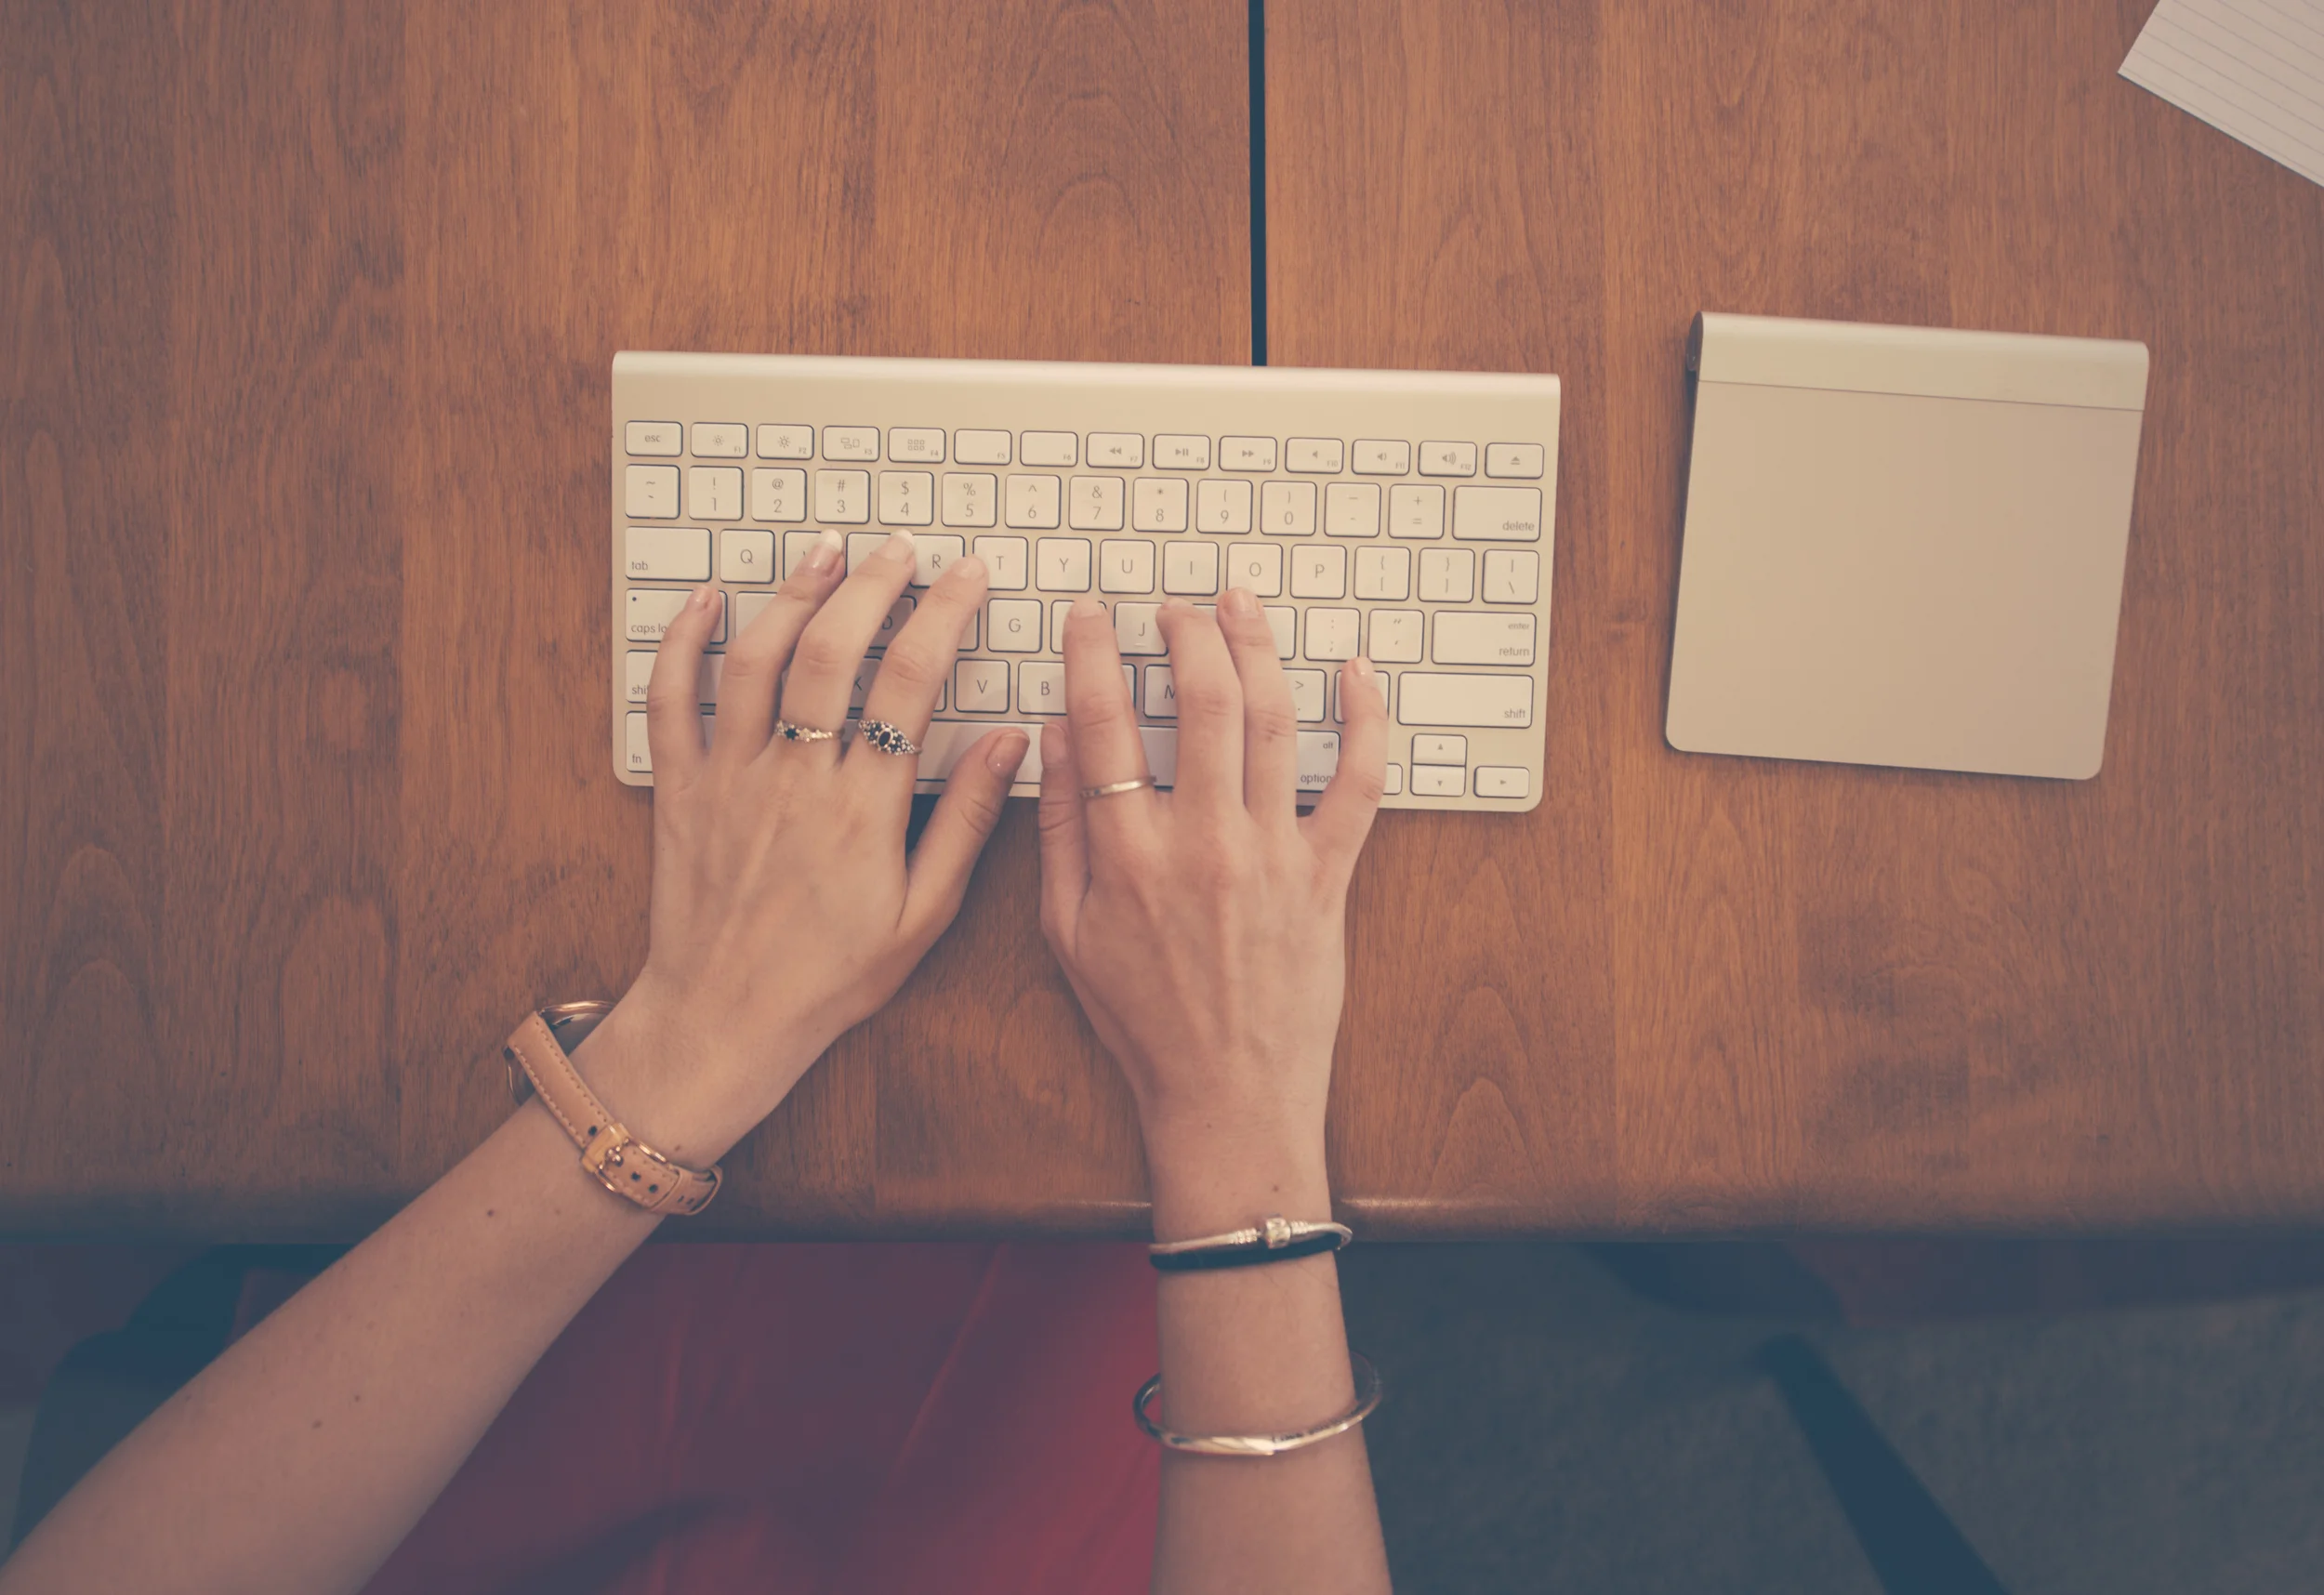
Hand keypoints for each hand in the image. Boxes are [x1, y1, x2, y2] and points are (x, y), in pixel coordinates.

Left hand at [589, 531, 1027, 1156]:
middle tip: (901, 547)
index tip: (966, 576)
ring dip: (794, 594)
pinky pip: (672, 699)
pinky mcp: (682, 789)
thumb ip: (968, 821)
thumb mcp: (925, 914)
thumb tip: (1011, 744)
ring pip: (758, 658)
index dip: (943, 613)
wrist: (724, 1020)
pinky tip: (707, 600)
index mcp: (863, 807)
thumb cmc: (829, 978)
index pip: (911, 680)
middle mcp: (795, 778)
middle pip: (834, 649)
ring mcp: (731, 777)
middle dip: (873, 584)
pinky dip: (684, 641)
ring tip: (827, 554)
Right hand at [1036, 590, 1385, 1224]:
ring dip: (1257, 648)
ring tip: (1241, 607)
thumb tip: (1051, 740)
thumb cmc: (1144, 1023)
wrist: (1228, 1096)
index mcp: (1129, 854)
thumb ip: (1058, 831)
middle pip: (1200, 700)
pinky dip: (1364, 721)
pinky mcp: (1328, 874)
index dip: (1092, 653)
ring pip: (1272, 720)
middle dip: (1186, 631)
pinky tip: (1355, 673)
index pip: (1102, 723)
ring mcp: (1273, 853)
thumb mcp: (1067, 932)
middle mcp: (1203, 841)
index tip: (1091, 616)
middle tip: (1176, 606)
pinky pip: (1358, 782)